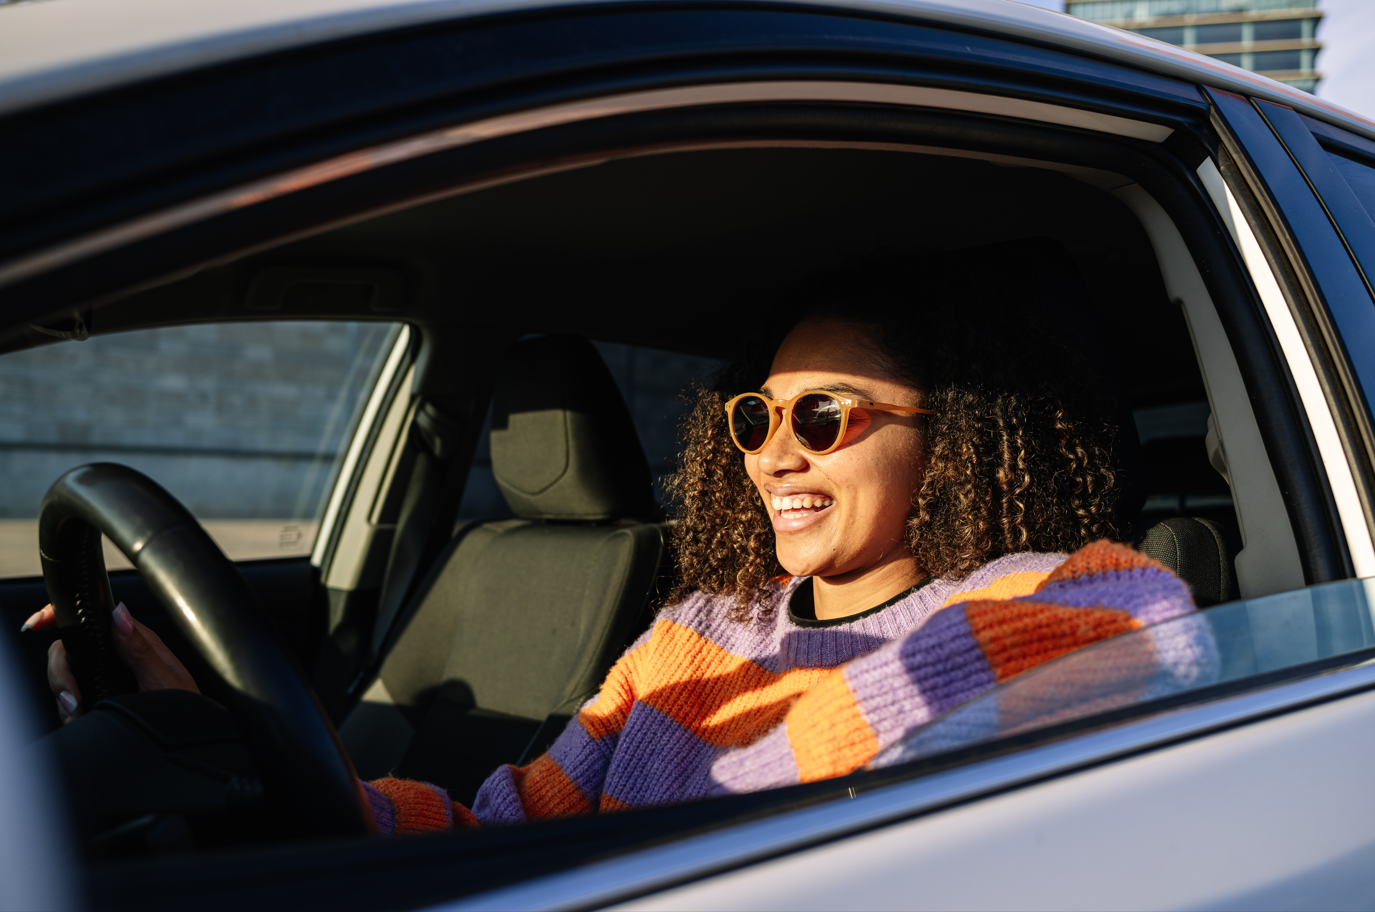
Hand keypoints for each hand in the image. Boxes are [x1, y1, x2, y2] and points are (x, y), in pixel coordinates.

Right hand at [24, 602, 198, 724]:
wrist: (188, 742)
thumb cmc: (187, 711)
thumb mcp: (165, 681)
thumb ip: (140, 649)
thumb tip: (119, 614)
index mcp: (137, 643)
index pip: (95, 619)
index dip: (64, 616)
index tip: (41, 622)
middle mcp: (119, 658)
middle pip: (70, 649)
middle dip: (61, 673)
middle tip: (73, 697)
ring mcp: (107, 679)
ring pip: (66, 677)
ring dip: (64, 695)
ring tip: (80, 711)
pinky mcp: (99, 699)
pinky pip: (71, 699)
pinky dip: (70, 711)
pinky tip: (81, 718)